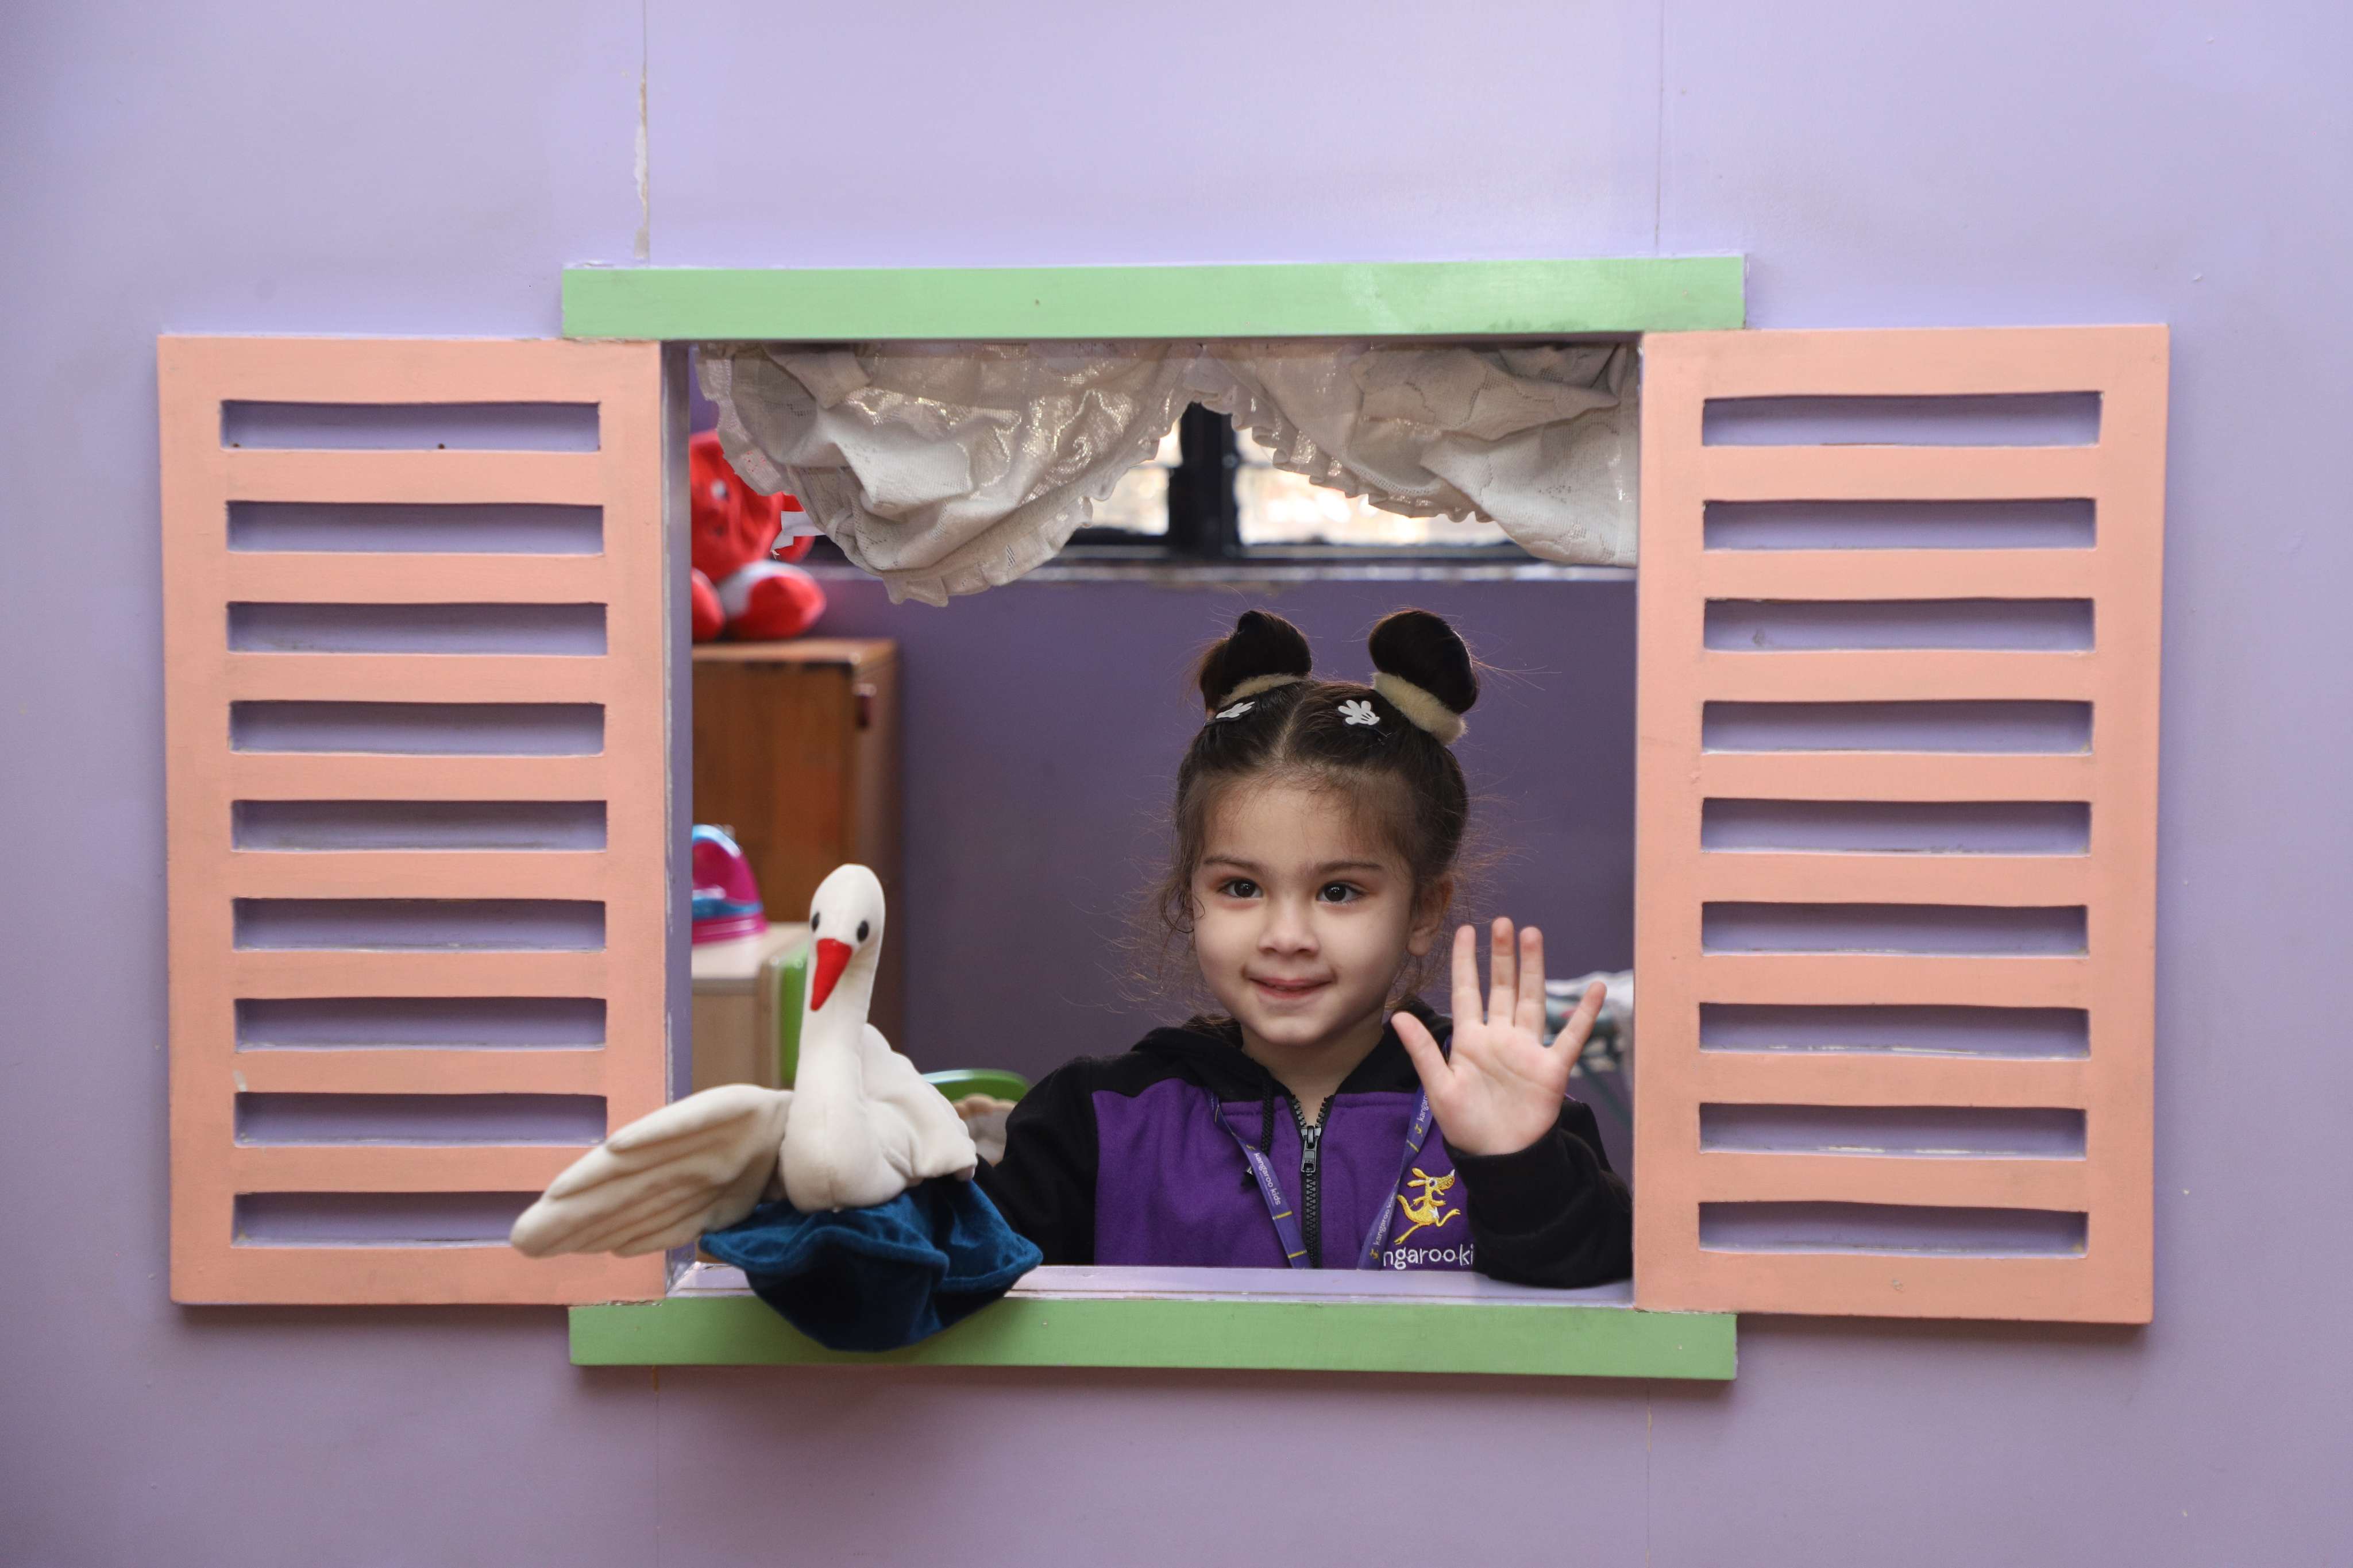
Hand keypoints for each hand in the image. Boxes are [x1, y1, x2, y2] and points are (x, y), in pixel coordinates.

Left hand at [1394, 919, 1604, 1157]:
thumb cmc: (1466, 1126)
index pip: (1467, 991)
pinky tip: (1595, 989)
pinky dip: (1584, 1014)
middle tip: (1503, 922)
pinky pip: (1571, 1036)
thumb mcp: (1438, 1087)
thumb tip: (1396, 1014)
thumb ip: (1422, 1050)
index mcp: (1470, 1040)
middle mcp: (1500, 1038)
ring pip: (1532, 1000)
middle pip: (1502, 988)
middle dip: (1502, 956)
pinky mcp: (1552, 1068)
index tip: (1465, 930)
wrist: (1499, 1159)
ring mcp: (1527, 1050)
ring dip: (1534, 969)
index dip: (1466, 961)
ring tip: (1533, 935)